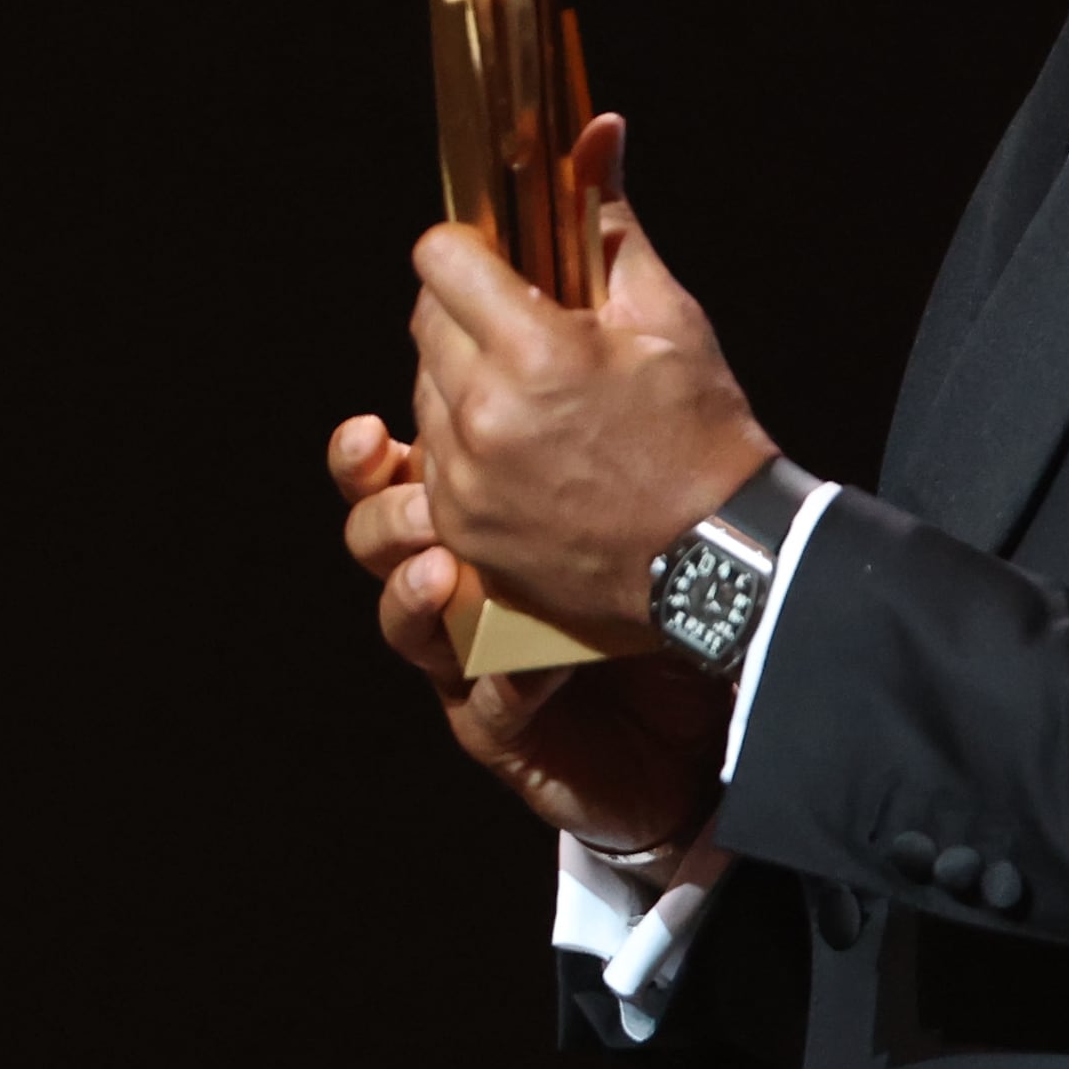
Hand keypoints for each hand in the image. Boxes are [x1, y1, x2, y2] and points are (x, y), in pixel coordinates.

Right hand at [330, 412, 735, 849]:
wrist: (704, 687)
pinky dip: (498, 687)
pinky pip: (482, 709)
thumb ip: (577, 423)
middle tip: (418, 503)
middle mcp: (457, 583)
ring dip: (413, 598)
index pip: (392, 474)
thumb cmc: (659, 578)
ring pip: (404, 626)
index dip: (364, 457)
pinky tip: (530, 668)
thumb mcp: (623, 491)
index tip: (367, 430)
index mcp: (473, 515)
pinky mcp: (501, 729)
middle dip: (382, 519)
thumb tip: (566, 339)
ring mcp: (470, 658)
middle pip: (375, 544)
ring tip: (443, 575)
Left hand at [408, 114, 775, 641]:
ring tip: (533, 397)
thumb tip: (594, 129)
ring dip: (461, 379)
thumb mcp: (667, 316)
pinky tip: (524, 449)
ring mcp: (464, 480)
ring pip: (423, 389)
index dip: (466, 250)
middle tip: (526, 328)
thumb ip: (610, 219)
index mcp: (534, 351)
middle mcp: (482, 415)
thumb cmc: (702, 433)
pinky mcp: (460, 528)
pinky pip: (432, 458)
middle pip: (425, 321)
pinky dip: (464, 444)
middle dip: (466, 312)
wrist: (718, 560)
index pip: (439, 259)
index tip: (494, 261)